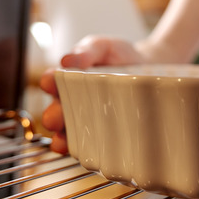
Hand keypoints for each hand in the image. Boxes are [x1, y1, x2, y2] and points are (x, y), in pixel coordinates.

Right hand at [39, 35, 143, 153]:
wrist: (150, 66)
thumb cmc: (120, 56)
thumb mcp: (103, 47)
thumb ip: (87, 50)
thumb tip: (68, 60)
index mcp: (67, 79)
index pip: (50, 81)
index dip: (48, 83)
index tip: (51, 82)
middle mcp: (71, 101)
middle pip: (54, 112)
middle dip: (53, 117)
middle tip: (57, 119)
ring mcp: (85, 118)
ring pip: (67, 132)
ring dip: (63, 138)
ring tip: (65, 141)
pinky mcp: (101, 132)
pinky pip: (88, 144)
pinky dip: (84, 149)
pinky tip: (88, 151)